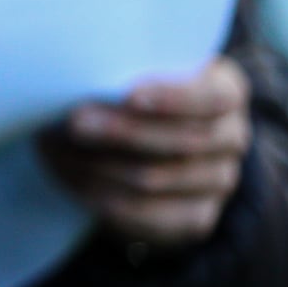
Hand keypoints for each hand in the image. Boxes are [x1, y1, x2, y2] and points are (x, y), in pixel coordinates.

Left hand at [42, 55, 250, 250]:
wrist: (153, 139)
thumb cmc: (139, 90)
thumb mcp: (141, 69)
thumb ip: (125, 69)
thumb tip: (75, 76)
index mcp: (226, 91)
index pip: (211, 98)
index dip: (172, 98)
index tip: (128, 93)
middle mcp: (231, 137)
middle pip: (183, 141)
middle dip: (122, 132)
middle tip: (75, 122)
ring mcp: (219, 181)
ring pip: (156, 179)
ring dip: (99, 164)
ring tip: (56, 148)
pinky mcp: (196, 218)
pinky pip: (146, 214)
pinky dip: (100, 194)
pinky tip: (70, 175)